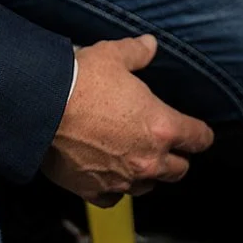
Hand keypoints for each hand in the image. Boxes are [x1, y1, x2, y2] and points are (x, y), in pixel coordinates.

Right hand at [41, 34, 213, 205]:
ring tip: (135, 157)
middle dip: (176, 156)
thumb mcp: (112, 55)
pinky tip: (108, 173)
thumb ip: (137, 52)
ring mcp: (123, 179)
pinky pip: (115, 197)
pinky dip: (115, 187)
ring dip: (146, 173)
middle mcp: (148, 159)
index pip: (199, 138)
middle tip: (165, 143)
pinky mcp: (96, 190)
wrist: (41, 106)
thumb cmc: (81, 80)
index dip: (201, 133)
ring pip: (149, 186)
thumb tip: (151, 45)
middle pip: (179, 169)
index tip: (198, 132)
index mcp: (161, 126)